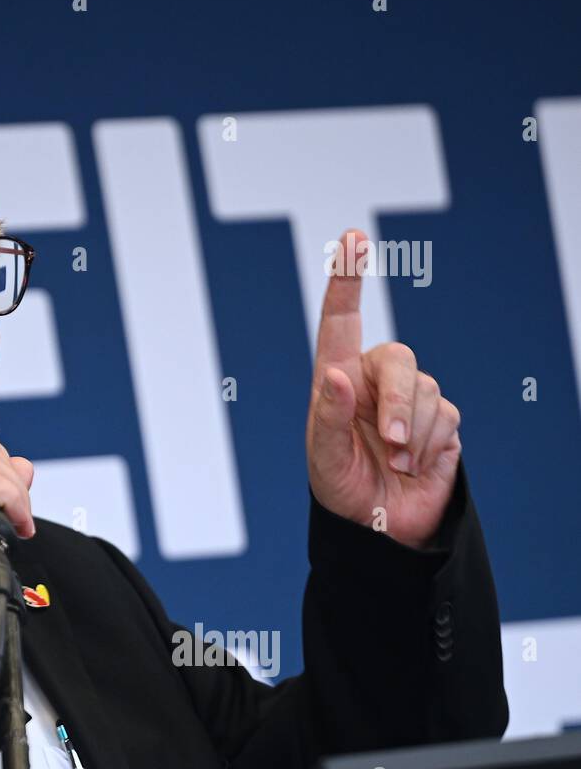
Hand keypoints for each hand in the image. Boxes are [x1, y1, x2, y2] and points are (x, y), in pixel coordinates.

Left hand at [305, 229, 462, 548]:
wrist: (380, 529)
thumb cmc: (340, 489)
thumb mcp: (323, 459)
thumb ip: (328, 417)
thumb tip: (337, 375)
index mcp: (335, 380)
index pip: (339, 322)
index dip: (346, 279)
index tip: (353, 239)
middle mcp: (372, 382)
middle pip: (398, 358)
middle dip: (398, 400)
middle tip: (391, 442)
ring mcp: (409, 400)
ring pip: (426, 389)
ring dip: (412, 431)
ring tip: (396, 463)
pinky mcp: (440, 422)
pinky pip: (445, 418)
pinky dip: (429, 446)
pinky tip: (414, 466)